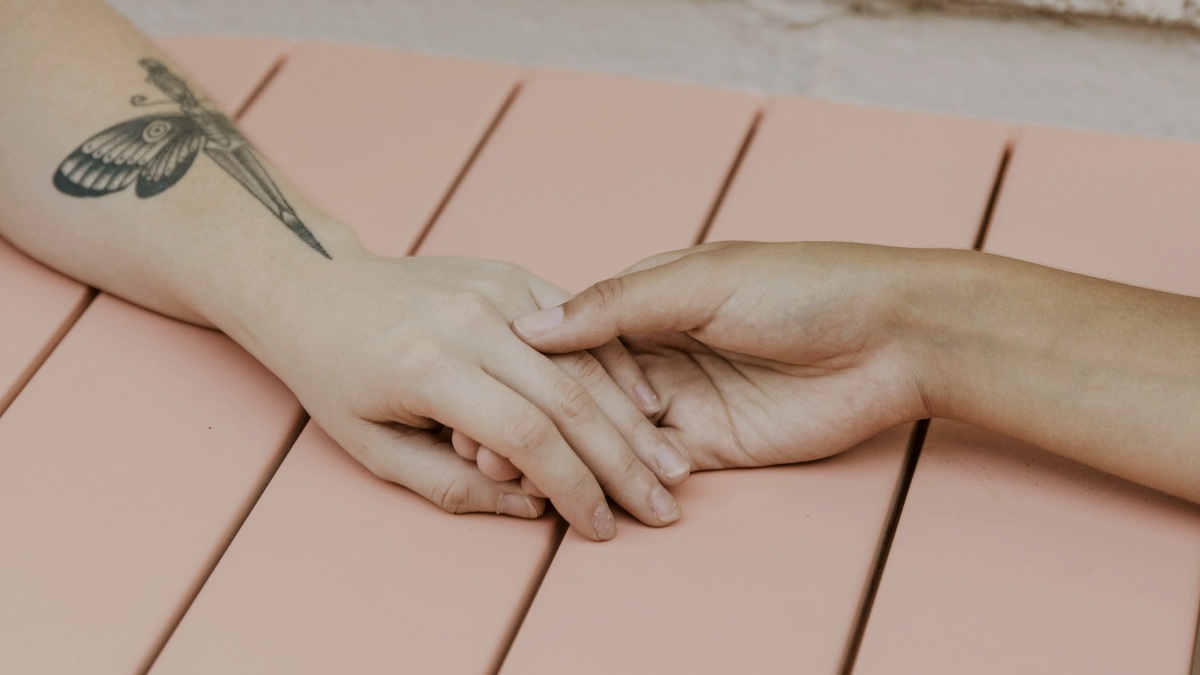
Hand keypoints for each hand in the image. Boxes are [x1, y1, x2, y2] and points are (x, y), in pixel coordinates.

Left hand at [231, 249, 688, 540]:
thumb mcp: (373, 448)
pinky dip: (617, 365)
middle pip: (571, 398)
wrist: (317, 289)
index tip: (602, 526)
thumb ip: (452, 487)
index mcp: (431, 367)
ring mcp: (497, 289)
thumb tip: (531, 510)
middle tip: (663, 507)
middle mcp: (471, 320)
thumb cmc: (336, 375)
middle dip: (623, 462)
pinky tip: (648, 407)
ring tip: (672, 466)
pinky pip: (579, 322)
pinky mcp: (511, 275)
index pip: (527, 434)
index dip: (574, 487)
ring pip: (585, 359)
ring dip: (634, 419)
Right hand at [513, 241, 930, 469]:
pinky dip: (615, 479)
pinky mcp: (711, 447)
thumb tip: (533, 325)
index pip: (573, 338)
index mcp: (649, 300)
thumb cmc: (803, 286)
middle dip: (536, 419)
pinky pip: (652, 467)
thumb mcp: (701, 279)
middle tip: (485, 448)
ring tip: (514, 474)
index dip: (527, 367)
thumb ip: (617, 303)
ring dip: (566, 454)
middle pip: (581, 392)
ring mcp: (684, 401)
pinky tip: (576, 492)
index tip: (479, 389)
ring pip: (608, 434)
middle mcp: (659, 351)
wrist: (892, 337)